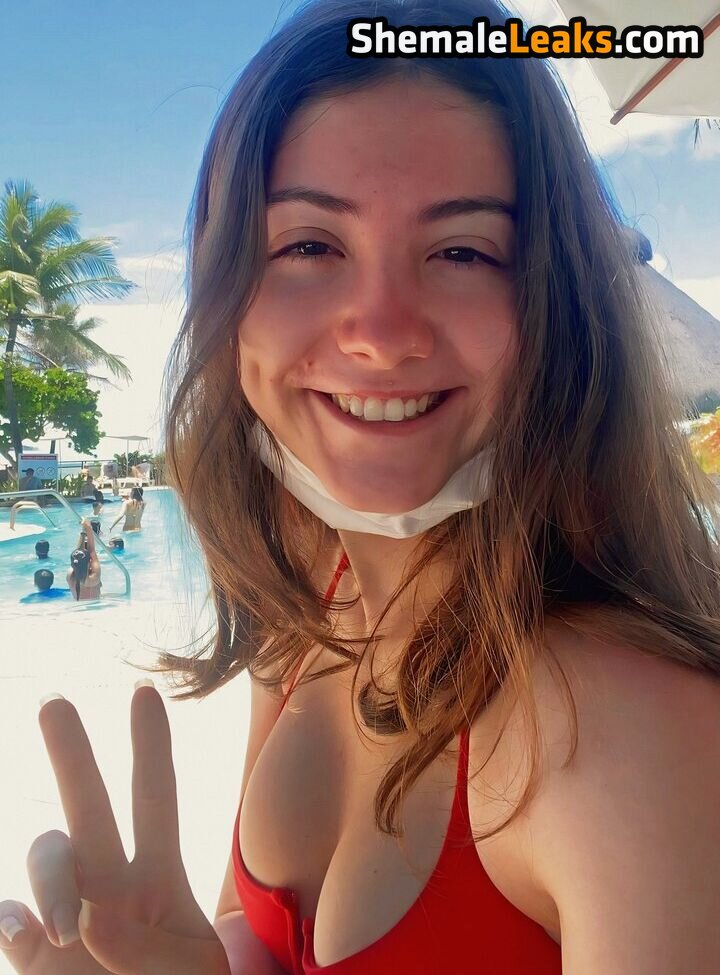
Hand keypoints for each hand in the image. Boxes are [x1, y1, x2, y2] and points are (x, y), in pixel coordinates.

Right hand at [0, 686, 230, 974]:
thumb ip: (148, 949)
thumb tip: (84, 919)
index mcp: (161, 879)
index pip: (155, 798)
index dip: (150, 746)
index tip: (145, 694)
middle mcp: (110, 886)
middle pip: (88, 806)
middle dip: (72, 755)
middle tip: (53, 702)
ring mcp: (68, 919)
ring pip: (48, 857)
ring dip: (52, 878)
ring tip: (66, 925)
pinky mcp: (35, 962)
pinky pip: (10, 924)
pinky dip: (11, 921)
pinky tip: (26, 928)